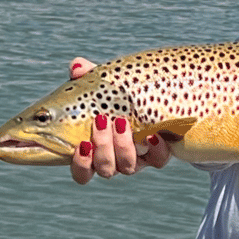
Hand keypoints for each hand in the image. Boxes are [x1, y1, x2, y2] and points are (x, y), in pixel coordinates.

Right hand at [66, 57, 170, 183]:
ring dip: (123, 146)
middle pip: (105, 169)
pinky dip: (154, 149)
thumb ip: (88, 76)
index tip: (83, 144)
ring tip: (122, 122)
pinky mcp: (160, 153)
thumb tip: (77, 66)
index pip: (83, 172)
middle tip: (102, 120)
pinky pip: (157, 160)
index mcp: (97, 149)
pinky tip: (152, 134)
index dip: (80, 165)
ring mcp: (139, 157)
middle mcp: (117, 159)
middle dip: (103, 147)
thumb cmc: (121, 94)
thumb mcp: (104, 84)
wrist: (161, 96)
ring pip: (128, 167)